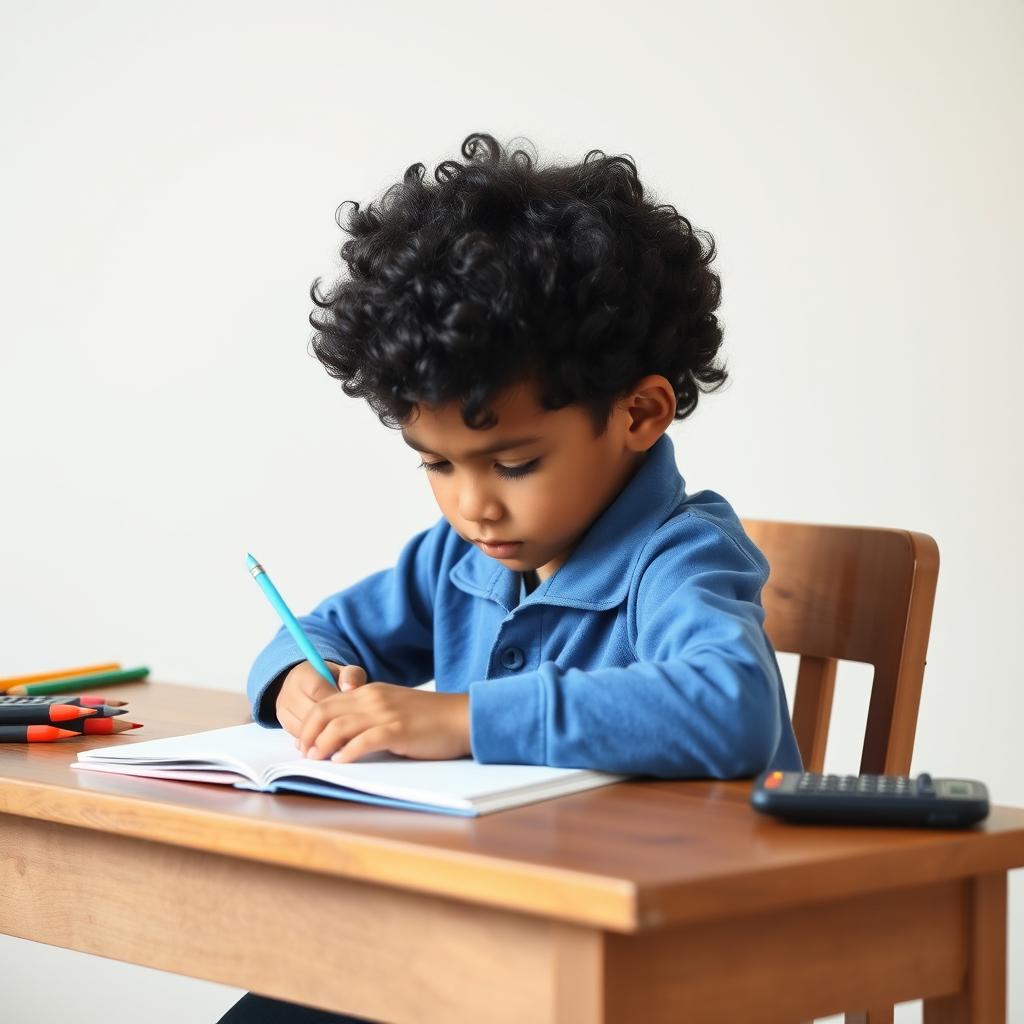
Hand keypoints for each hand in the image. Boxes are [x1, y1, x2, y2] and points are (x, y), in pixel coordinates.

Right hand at [275, 660, 367, 739]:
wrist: (308, 686)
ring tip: (341, 734)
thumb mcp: (345, 673)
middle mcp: (289, 690)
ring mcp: (283, 708)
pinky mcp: (284, 723)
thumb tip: (350, 688)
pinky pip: (301, 737)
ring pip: (305, 728)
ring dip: (323, 733)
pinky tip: (328, 738)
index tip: (349, 710)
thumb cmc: (332, 680)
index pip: (317, 690)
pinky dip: (315, 740)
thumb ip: (351, 675)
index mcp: (304, 674)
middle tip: (348, 727)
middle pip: (310, 712)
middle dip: (331, 721)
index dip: (335, 703)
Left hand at [297, 683, 470, 763]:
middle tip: (305, 754)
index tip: (304, 743)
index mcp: (371, 692)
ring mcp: (386, 713)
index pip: (327, 702)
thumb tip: (340, 736)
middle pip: (326, 712)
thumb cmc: (429, 718)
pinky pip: (364, 741)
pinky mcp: (398, 730)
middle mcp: (374, 698)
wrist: (461, 717)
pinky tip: (341, 762)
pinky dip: (348, 752)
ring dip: (323, 744)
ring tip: (317, 759)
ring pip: (340, 726)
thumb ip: (369, 715)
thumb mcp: (393, 708)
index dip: (309, 723)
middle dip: (309, 734)